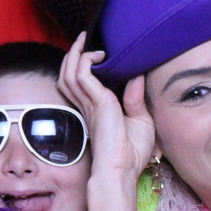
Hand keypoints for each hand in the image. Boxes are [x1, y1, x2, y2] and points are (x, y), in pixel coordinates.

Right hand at [58, 32, 155, 180]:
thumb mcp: (141, 122)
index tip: (93, 53)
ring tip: (82, 41)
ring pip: (69, 72)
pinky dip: (86, 61)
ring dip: (75, 54)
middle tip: (80, 39)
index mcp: (95, 111)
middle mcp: (87, 106)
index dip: (80, 68)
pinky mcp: (96, 102)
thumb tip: (138, 76)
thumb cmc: (131, 155)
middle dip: (72, 56)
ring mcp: (89, 104)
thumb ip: (136, 99)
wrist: (122, 170)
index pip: (80, 85)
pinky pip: (82, 75)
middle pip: (68, 75)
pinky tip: (97, 55)